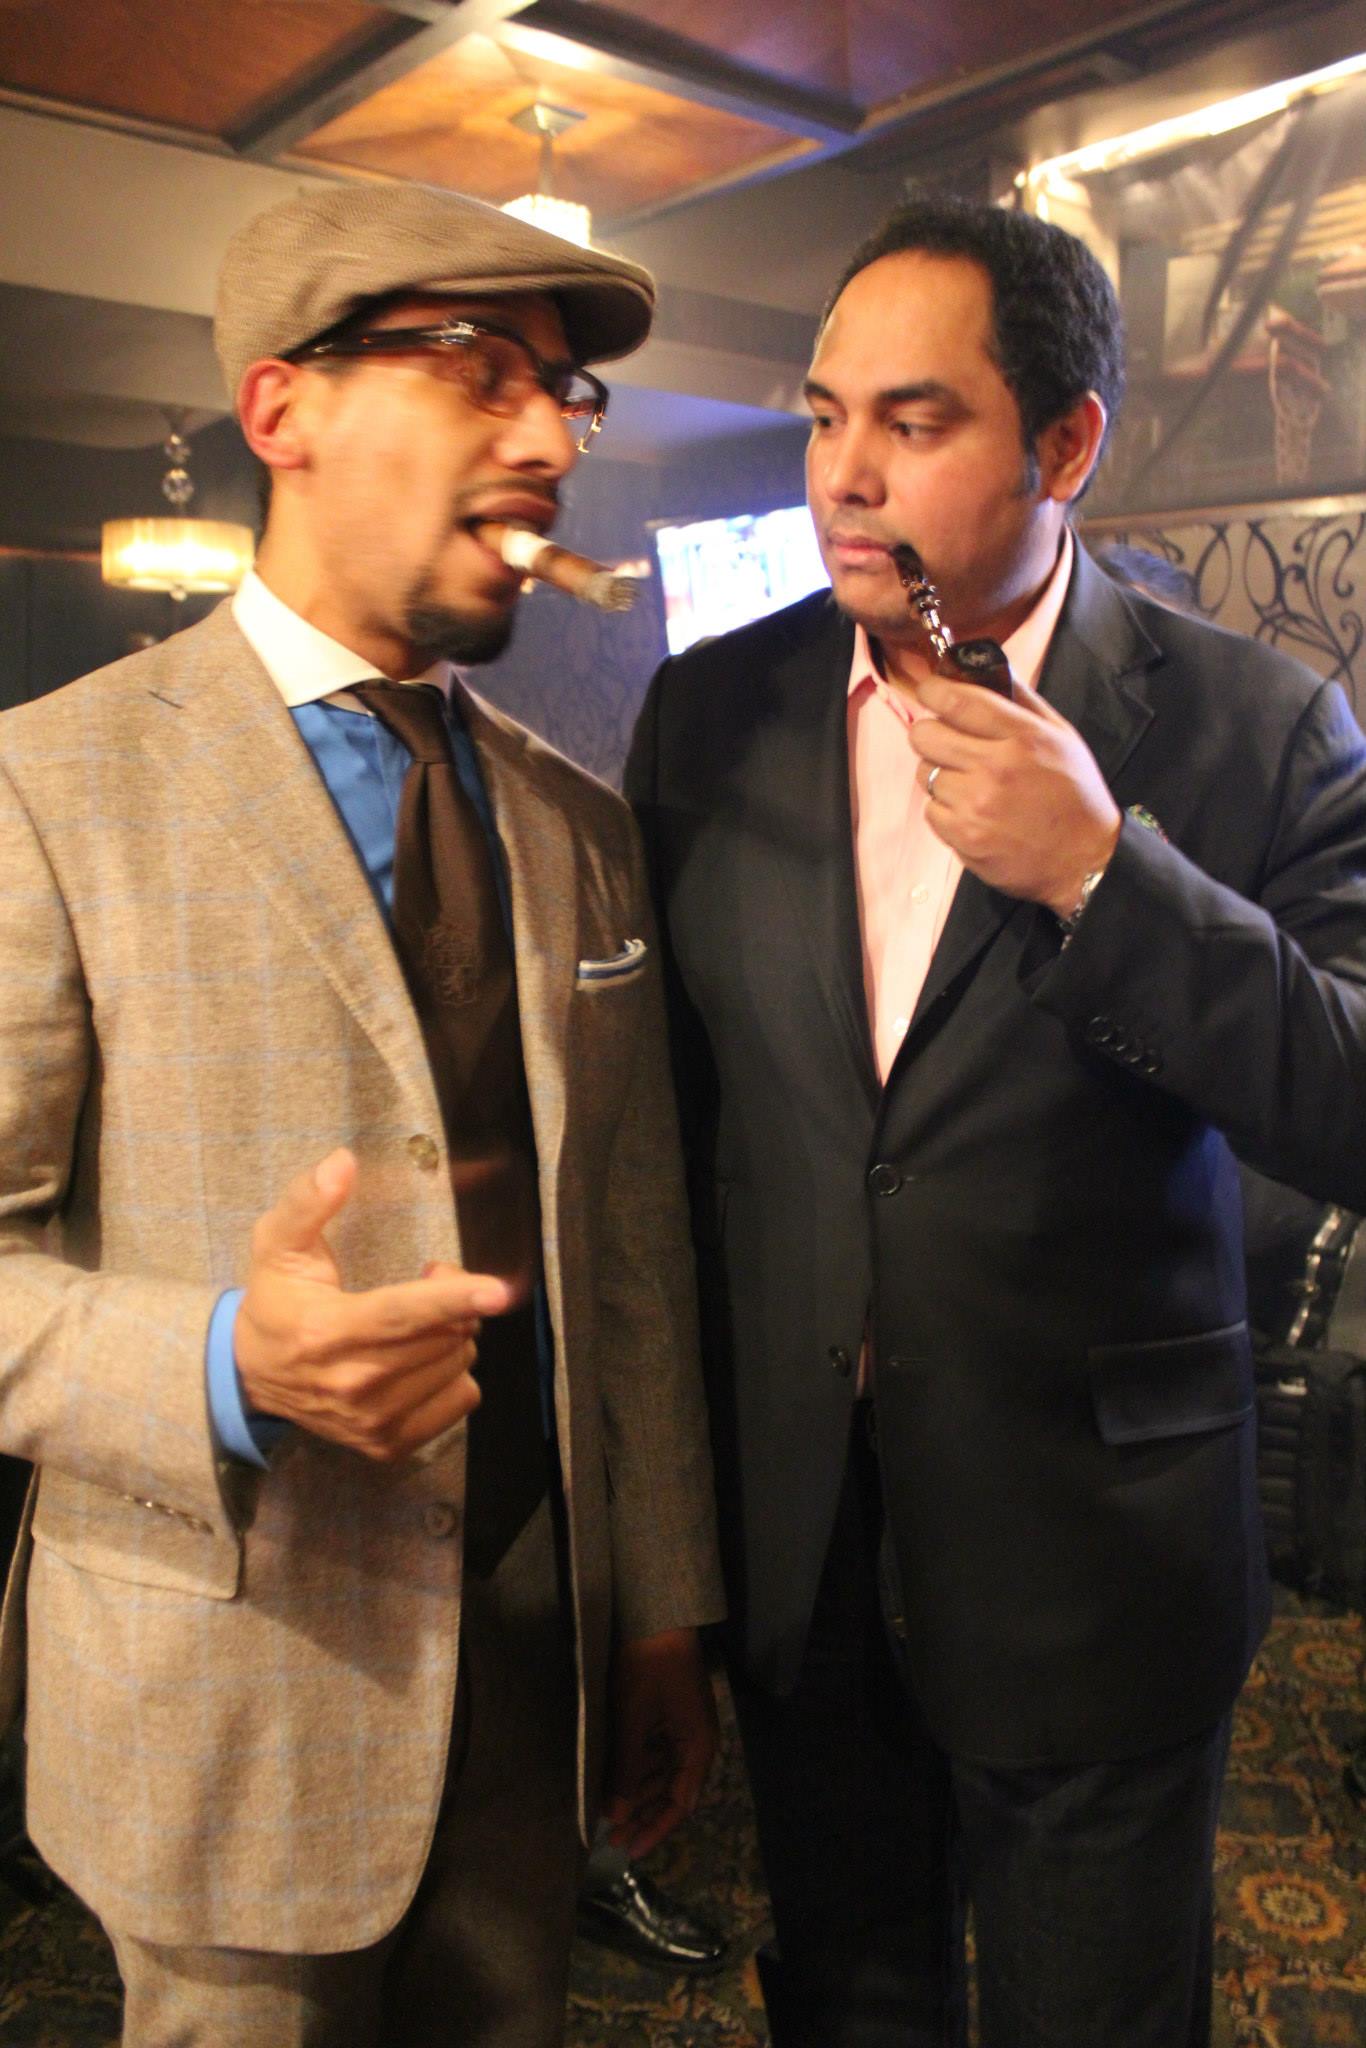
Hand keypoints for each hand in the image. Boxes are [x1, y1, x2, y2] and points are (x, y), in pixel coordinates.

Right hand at [234, 1147, 514, 1462]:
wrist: (251, 1378)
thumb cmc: (275, 1301)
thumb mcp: (277, 1244)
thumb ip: (308, 1201)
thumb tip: (343, 1162)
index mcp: (328, 1332)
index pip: (402, 1315)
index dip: (452, 1298)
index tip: (498, 1291)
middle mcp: (353, 1383)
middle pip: (443, 1336)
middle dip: (452, 1300)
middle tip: (428, 1279)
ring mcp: (373, 1420)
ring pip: (457, 1364)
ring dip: (453, 1335)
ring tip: (416, 1322)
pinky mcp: (388, 1444)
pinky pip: (462, 1399)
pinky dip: (453, 1374)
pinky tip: (421, 1358)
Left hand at [604, 1627, 717, 1857]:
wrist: (657, 1618)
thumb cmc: (650, 1668)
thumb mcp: (635, 1720)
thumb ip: (627, 1769)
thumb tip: (616, 1815)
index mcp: (698, 1748)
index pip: (679, 1803)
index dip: (655, 1829)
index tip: (631, 1851)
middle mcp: (695, 1744)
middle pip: (670, 1792)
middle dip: (641, 1815)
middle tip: (611, 1837)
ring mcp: (682, 1729)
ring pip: (660, 1774)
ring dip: (636, 1794)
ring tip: (607, 1813)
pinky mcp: (669, 1717)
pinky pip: (654, 1754)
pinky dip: (635, 1770)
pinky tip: (614, 1781)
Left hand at [911, 672, 1120, 917]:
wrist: (1085, 858)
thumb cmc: (1074, 792)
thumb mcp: (1061, 735)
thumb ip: (1022, 700)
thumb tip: (986, 666)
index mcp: (1021, 736)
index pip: (957, 701)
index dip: (933, 690)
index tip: (929, 690)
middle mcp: (994, 768)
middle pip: (925, 736)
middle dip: (931, 734)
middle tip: (947, 743)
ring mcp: (976, 806)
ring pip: (925, 774)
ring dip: (941, 776)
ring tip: (970, 785)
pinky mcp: (964, 838)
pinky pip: (931, 811)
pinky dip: (945, 811)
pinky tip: (972, 813)